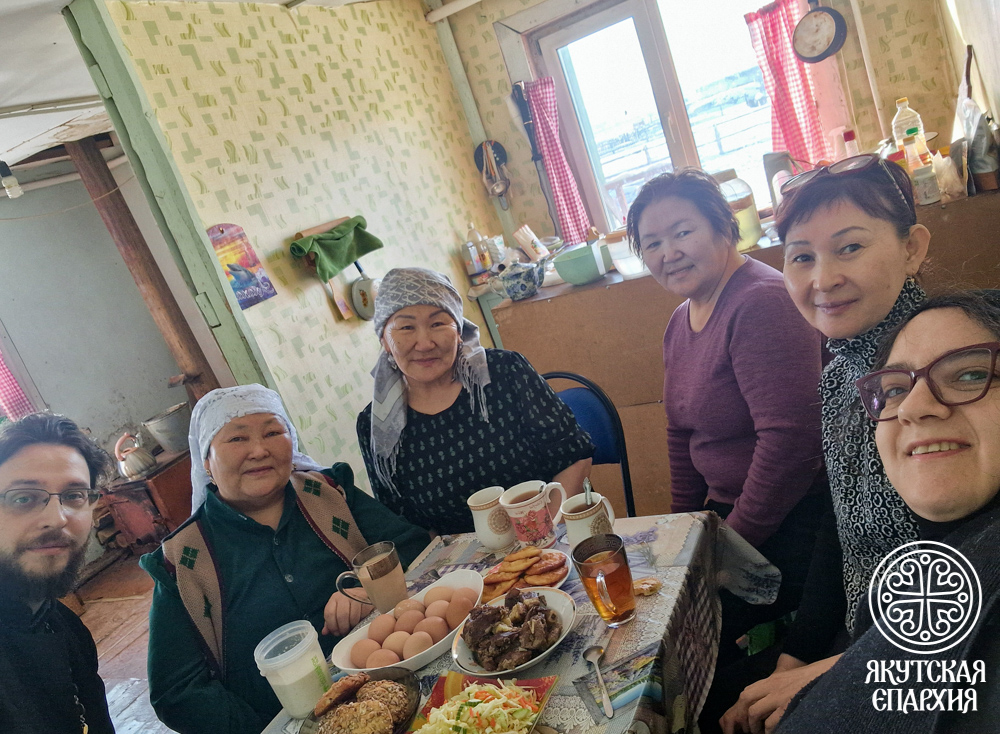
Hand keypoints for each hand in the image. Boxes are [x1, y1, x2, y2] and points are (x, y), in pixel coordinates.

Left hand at [322, 589, 372, 636]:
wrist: (363, 595)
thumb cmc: (348, 605)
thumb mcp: (337, 611)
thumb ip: (330, 621)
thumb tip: (324, 632)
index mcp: (334, 598)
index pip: (329, 613)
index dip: (332, 626)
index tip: (336, 632)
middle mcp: (344, 596)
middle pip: (341, 616)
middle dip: (343, 628)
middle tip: (345, 633)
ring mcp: (356, 597)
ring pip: (353, 617)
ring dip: (352, 626)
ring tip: (352, 627)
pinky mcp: (365, 601)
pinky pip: (362, 615)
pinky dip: (361, 621)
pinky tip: (360, 621)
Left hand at [720, 655, 839, 733]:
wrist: (831, 673)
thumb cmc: (813, 680)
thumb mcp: (790, 681)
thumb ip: (776, 689)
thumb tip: (767, 708)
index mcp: (772, 680)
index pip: (747, 692)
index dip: (743, 708)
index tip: (747, 721)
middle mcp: (773, 686)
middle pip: (746, 699)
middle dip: (745, 717)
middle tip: (752, 730)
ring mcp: (780, 696)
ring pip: (754, 712)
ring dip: (755, 726)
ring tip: (763, 733)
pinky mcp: (789, 706)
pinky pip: (771, 722)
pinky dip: (770, 731)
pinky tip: (777, 732)